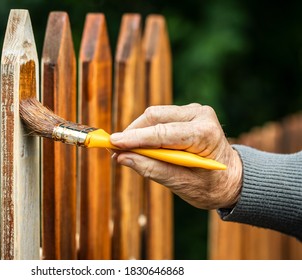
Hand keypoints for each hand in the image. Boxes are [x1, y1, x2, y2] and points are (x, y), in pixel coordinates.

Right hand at [110, 103, 242, 209]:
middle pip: (155, 116)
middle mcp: (200, 115)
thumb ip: (152, 169)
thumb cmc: (212, 185)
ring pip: (154, 115)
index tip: (112, 143)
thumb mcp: (183, 184)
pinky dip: (147, 132)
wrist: (232, 179)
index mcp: (205, 133)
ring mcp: (194, 111)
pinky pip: (159, 118)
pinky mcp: (186, 113)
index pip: (162, 133)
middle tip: (116, 151)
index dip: (134, 138)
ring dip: (138, 132)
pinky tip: (143, 147)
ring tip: (128, 152)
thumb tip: (122, 157)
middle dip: (133, 133)